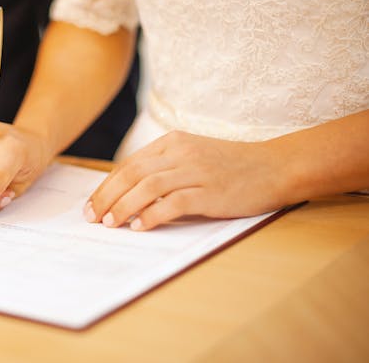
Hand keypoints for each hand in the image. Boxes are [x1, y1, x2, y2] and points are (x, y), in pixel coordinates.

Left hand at [84, 131, 286, 230]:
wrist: (275, 167)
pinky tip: (140, 226)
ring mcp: (196, 171)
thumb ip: (164, 168)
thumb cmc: (231, 166)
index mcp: (172, 142)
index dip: (106, 186)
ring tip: (110, 223)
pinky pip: (174, 202)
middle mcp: (181, 153)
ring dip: (123, 206)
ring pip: (147, 186)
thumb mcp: (193, 156)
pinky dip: (153, 215)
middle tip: (92, 217)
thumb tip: (128, 195)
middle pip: (131, 173)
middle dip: (106, 197)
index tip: (92, 205)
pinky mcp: (211, 191)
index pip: (129, 164)